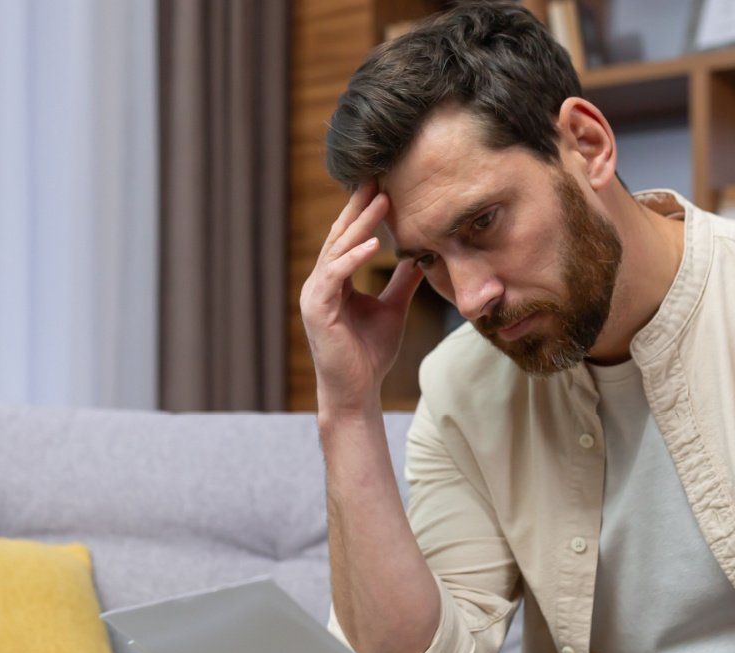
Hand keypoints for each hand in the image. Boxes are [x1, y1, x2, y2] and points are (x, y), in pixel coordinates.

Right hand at [299, 182, 426, 416]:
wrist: (356, 392)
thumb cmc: (370, 355)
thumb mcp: (393, 309)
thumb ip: (402, 282)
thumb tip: (420, 257)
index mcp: (334, 282)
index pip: (348, 239)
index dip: (364, 212)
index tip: (383, 186)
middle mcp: (320, 284)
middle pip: (340, 237)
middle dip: (359, 208)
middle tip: (378, 178)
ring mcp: (315, 296)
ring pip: (337, 251)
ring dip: (360, 226)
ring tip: (381, 203)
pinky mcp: (317, 311)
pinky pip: (334, 277)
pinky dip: (353, 259)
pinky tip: (374, 244)